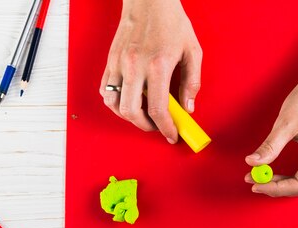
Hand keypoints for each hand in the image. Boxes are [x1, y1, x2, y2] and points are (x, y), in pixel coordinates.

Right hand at [100, 0, 201, 141]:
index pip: (158, 109)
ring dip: (129, 116)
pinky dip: (116, 102)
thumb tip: (188, 107)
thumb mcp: (192, 51)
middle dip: (146, 126)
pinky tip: (130, 101)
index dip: (165, 128)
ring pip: (115, 104)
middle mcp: (135, 66)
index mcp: (157, 66)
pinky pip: (106, 91)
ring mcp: (119, 64)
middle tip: (158, 126)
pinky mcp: (110, 61)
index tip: (171, 135)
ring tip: (144, 114)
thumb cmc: (171, 22)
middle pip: (132, 112)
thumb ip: (192, 82)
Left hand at [245, 73, 297, 196]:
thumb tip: (252, 163)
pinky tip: (277, 173)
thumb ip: (270, 147)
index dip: (275, 188)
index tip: (255, 183)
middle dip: (277, 187)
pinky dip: (293, 177)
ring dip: (284, 184)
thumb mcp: (286, 123)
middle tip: (254, 180)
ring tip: (262, 177)